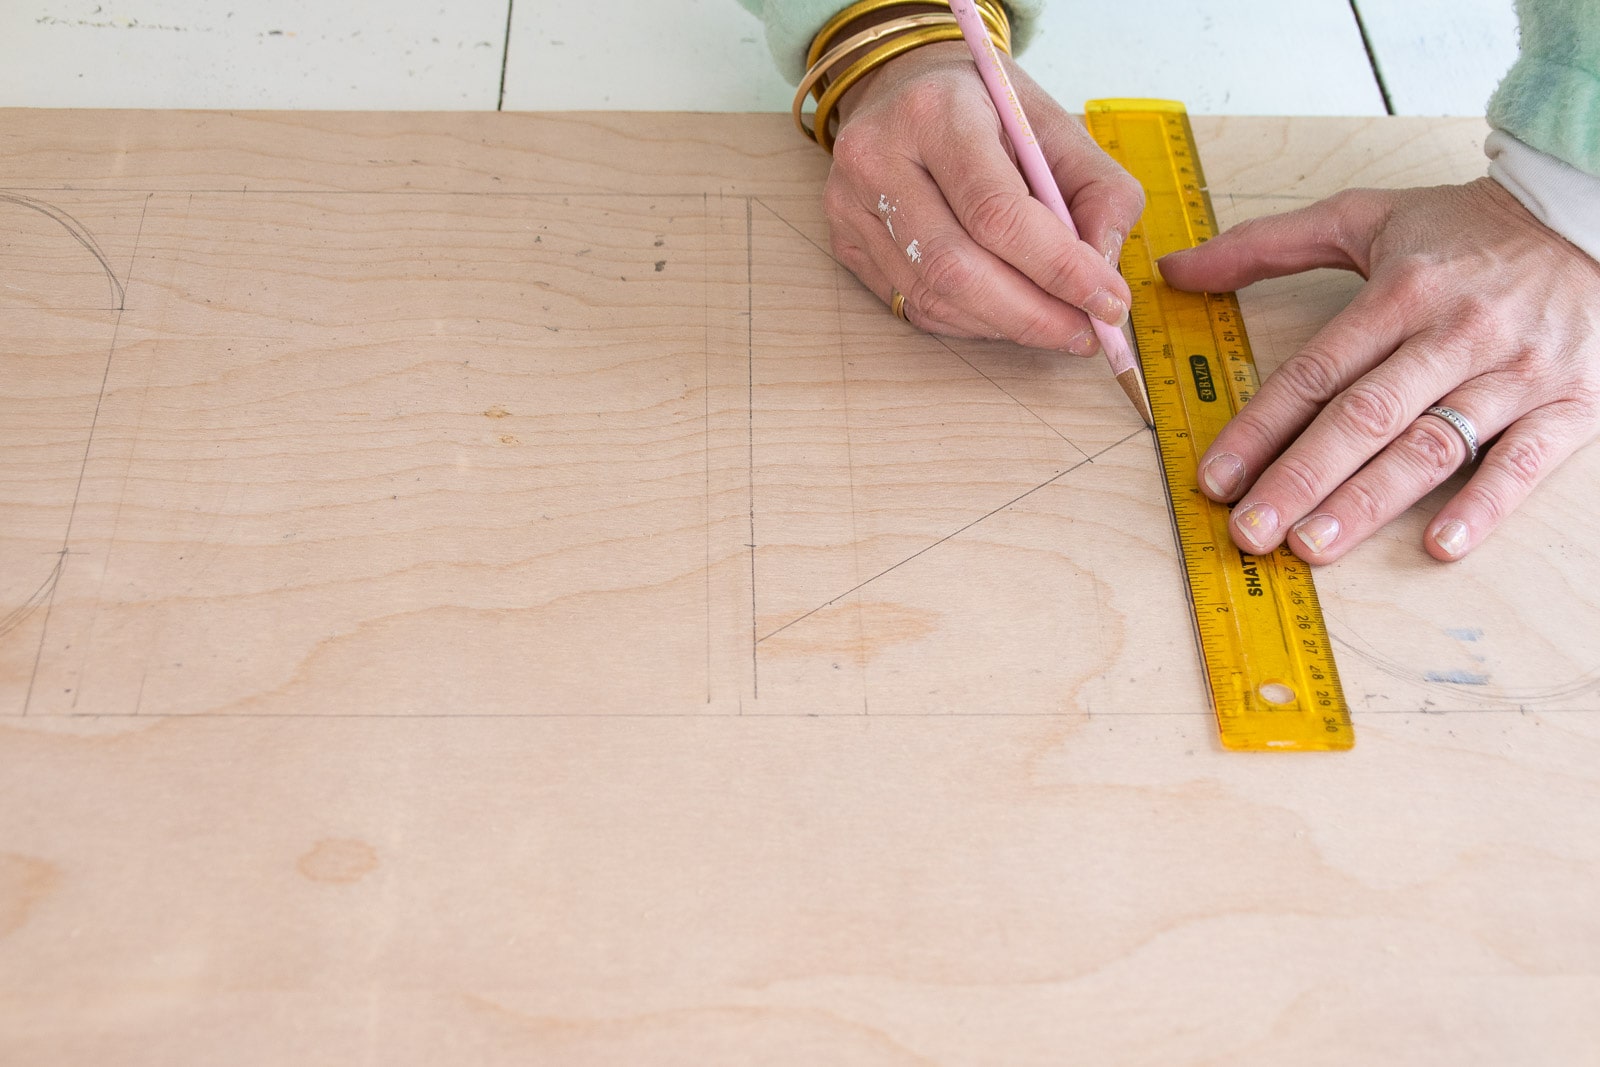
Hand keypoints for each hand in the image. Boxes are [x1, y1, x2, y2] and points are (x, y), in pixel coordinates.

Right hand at [827, 42, 1143, 354]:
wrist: (908, 89)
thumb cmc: (986, 108)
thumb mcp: (1055, 125)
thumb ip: (1099, 191)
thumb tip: (1103, 272)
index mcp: (936, 112)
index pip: (997, 211)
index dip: (1058, 268)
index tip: (1107, 300)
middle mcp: (878, 156)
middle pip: (957, 268)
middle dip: (1032, 314)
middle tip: (1084, 333)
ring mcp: (850, 204)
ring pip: (934, 297)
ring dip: (1005, 325)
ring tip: (1055, 326)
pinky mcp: (844, 242)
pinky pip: (914, 305)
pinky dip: (972, 322)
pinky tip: (1007, 313)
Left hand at [1159, 178, 1599, 562]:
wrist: (1591, 212)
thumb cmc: (1469, 230)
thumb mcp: (1364, 217)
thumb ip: (1266, 245)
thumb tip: (1175, 268)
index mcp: (1399, 292)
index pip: (1315, 372)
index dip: (1260, 429)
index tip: (1216, 478)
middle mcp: (1453, 333)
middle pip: (1363, 417)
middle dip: (1299, 479)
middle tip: (1250, 530)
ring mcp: (1514, 372)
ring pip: (1430, 444)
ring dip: (1368, 502)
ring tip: (1313, 546)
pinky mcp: (1571, 402)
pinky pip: (1525, 462)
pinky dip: (1484, 505)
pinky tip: (1439, 545)